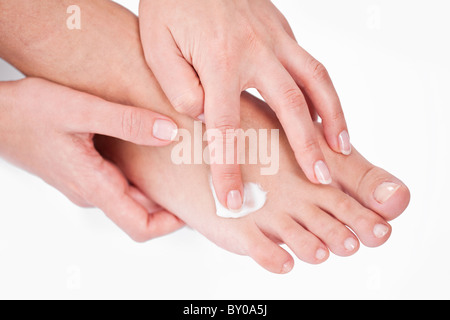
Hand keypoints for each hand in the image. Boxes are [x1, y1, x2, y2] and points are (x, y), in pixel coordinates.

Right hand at [0, 78, 183, 241]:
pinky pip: (119, 183)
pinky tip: (151, 151)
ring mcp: (87, 184)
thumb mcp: (81, 109)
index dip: (170, 224)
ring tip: (178, 163)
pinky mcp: (84, 172)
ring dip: (155, 187)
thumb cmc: (27, 113)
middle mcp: (92, 192)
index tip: (192, 208)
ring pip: (130, 197)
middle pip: (140, 212)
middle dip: (170, 202)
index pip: (139, 226)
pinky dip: (139, 175)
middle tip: (193, 179)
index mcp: (94, 185)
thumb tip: (167, 133)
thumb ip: (127, 122)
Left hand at [139, 0, 350, 209]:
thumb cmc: (170, 3)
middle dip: (308, 148)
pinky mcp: (282, 28)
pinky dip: (323, 92)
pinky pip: (310, 63)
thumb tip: (208, 117)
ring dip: (333, 116)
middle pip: (291, 106)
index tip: (233, 199)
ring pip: (315, 80)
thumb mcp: (156, 46)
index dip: (229, 168)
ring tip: (341, 148)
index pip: (226, 128)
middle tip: (320, 179)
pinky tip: (325, 112)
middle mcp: (256, 49)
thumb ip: (179, 87)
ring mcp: (275, 36)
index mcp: (219, 59)